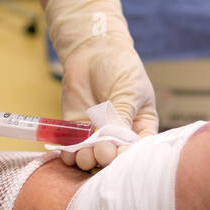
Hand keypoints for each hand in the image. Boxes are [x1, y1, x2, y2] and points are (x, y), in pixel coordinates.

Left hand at [45, 0, 157, 168]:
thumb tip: (112, 142)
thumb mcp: (128, 91)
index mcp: (140, 127)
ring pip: (91, 156)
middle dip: (106, 157)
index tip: (120, 153)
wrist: (94, 50)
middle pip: (113, 156)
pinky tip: (69, 153)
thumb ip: (120, 117)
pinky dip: (69, 153)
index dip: (129, 155)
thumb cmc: (120, 67)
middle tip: (101, 152)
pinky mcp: (76, 129)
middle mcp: (118, 134)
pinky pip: (72, 147)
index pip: (137, 149)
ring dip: (87, 159)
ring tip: (83, 154)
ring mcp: (96, 133)